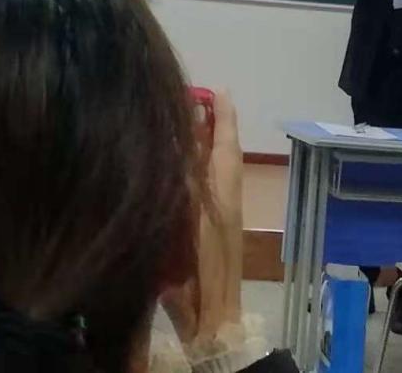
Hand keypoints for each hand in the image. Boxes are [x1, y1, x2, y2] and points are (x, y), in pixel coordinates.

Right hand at [162, 93, 243, 348]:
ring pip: (213, 168)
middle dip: (212, 124)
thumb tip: (191, 123)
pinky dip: (194, 168)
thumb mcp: (193, 206)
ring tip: (186, 120)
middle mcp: (223, 195)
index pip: (225, 141)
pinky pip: (203, 186)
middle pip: (221, 152)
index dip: (222, 114)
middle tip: (196, 97)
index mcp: (223, 188)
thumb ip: (189, 165)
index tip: (217, 89)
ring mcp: (216, 213)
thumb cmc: (200, 260)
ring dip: (204, 143)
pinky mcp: (206, 229)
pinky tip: (176, 164)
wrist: (209, 312)